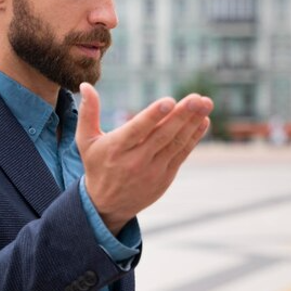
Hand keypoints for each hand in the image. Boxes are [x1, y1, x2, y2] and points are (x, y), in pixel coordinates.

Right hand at [76, 83, 212, 234]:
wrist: (107, 205)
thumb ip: (88, 113)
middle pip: (162, 135)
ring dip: (193, 123)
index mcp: (116, 148)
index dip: (154, 116)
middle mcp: (136, 160)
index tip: (170, 101)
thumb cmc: (97, 165)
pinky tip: (203, 121)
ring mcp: (153, 170)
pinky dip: (194, 138)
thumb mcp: (86, 141)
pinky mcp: (165, 177)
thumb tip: (85, 85)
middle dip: (182, 115)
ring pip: (176, 143)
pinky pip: (181, 154)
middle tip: (198, 98)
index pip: (138, 130)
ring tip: (206, 104)